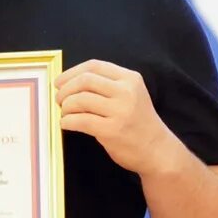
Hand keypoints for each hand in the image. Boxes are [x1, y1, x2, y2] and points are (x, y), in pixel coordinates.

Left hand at [57, 59, 184, 175]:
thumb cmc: (139, 124)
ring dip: (65, 106)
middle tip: (59, 99)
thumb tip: (70, 84)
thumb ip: (108, 86)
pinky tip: (66, 124)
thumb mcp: (131, 95)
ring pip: (80, 100)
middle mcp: (126, 92)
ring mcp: (120, 111)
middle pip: (85, 80)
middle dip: (65, 89)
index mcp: (130, 79)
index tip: (60, 82)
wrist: (158, 151)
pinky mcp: (112, 130)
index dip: (71, 72)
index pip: (94, 66)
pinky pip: (80, 121)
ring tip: (65, 113)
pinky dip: (67, 121)